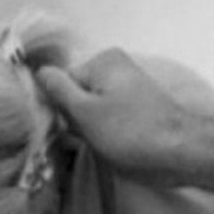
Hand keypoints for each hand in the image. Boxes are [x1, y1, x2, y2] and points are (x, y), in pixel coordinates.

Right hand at [37, 48, 213, 187]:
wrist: (176, 152)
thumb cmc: (127, 131)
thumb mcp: (84, 111)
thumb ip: (58, 90)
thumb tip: (37, 72)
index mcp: (101, 62)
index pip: (60, 82)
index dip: (56, 106)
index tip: (61, 126)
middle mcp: (113, 69)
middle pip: (73, 94)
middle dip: (71, 118)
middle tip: (80, 136)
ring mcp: (123, 88)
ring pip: (86, 109)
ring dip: (83, 128)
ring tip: (94, 141)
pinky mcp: (130, 108)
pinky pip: (102, 116)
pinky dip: (97, 130)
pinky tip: (103, 143)